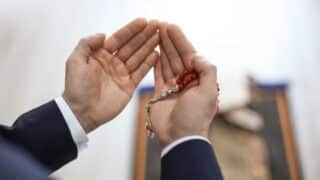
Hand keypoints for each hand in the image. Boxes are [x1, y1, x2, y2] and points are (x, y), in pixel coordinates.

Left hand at [63, 18, 159, 132]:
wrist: (82, 112)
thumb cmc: (76, 87)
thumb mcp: (75, 61)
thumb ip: (87, 45)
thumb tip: (103, 34)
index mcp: (101, 55)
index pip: (119, 39)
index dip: (131, 30)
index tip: (143, 21)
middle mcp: (113, 63)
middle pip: (132, 46)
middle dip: (144, 35)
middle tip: (157, 25)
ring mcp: (122, 74)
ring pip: (138, 57)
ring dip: (149, 46)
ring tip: (160, 37)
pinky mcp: (129, 86)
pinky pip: (141, 72)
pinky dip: (149, 64)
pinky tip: (157, 54)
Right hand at [151, 23, 218, 146]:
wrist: (180, 137)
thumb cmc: (195, 116)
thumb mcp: (208, 91)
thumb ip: (206, 69)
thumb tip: (194, 55)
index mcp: (198, 78)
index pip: (188, 54)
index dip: (180, 40)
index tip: (170, 26)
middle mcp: (185, 80)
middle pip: (176, 55)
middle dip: (168, 40)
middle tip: (159, 25)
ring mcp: (172, 86)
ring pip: (165, 62)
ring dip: (160, 47)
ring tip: (154, 33)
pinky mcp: (159, 93)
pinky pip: (156, 74)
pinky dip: (154, 62)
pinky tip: (152, 51)